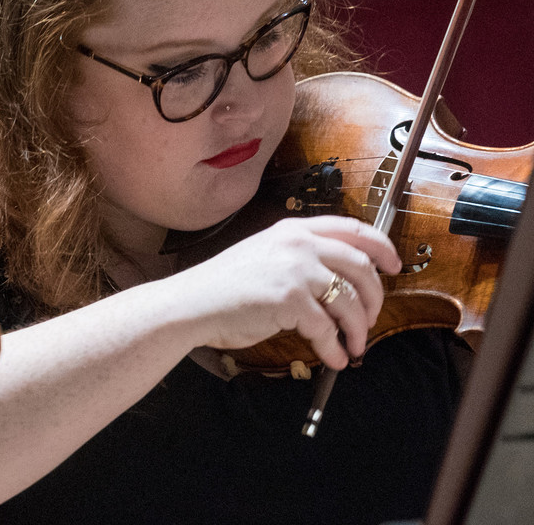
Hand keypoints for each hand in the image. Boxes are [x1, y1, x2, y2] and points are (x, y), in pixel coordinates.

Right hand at [177, 215, 400, 369]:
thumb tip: (339, 281)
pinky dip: (334, 348)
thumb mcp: (265, 255)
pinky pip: (327, 329)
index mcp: (294, 230)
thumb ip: (300, 257)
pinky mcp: (291, 300)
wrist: (192, 303)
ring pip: (350, 302)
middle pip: (361, 267)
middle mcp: (299, 244)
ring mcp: (296, 270)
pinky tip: (334, 358)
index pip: (354, 229)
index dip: (382, 248)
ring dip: (358, 330)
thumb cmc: (224, 286)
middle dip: (374, 299)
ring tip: (353, 346)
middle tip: (371, 318)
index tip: (394, 266)